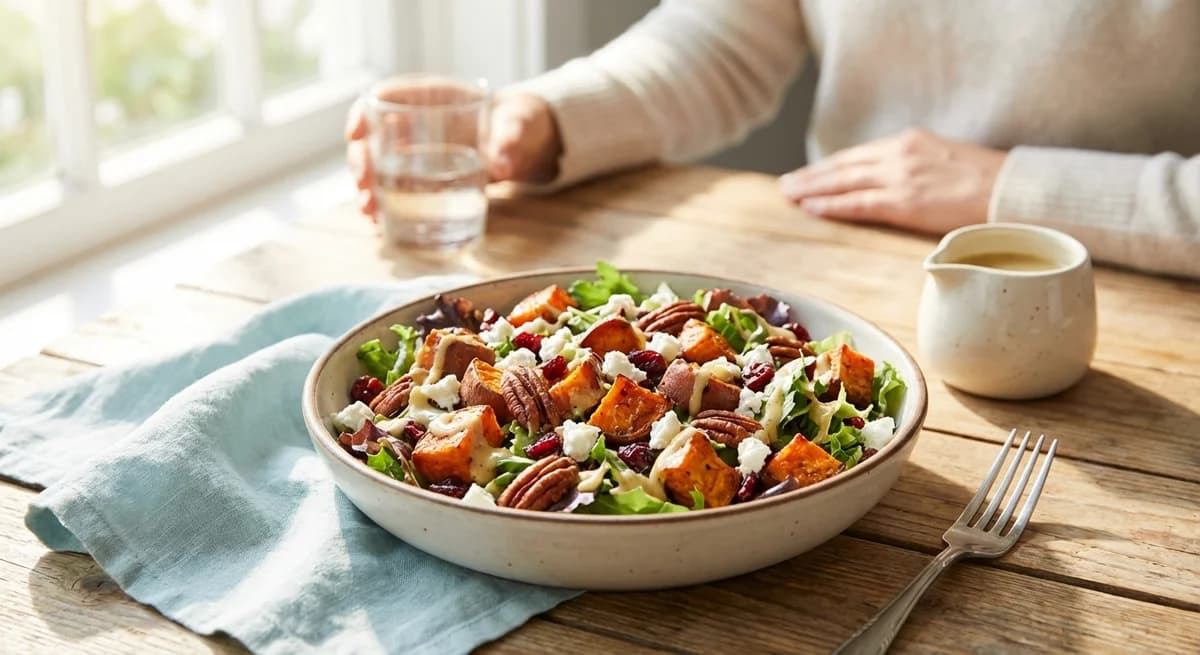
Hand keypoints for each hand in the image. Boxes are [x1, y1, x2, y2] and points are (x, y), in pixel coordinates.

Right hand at [346, 84, 561, 218]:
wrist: (528, 146)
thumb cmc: (521, 125)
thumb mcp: (521, 126)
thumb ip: (513, 138)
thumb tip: (503, 162)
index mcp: (434, 98)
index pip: (386, 96)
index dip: (364, 112)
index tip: (356, 133)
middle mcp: (417, 124)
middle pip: (374, 135)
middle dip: (361, 159)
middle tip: (365, 184)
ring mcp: (418, 153)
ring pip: (378, 165)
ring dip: (367, 187)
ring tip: (369, 211)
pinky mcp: (424, 178)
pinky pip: (394, 188)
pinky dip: (383, 203)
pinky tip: (378, 222)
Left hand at [779, 128, 1006, 234]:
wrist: (1013, 190)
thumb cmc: (987, 182)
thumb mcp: (945, 163)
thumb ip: (917, 168)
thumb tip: (899, 184)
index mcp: (909, 142)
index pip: (859, 156)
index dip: (830, 166)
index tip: (809, 174)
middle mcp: (900, 154)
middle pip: (844, 166)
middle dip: (812, 176)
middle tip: (786, 185)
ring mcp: (901, 176)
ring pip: (844, 183)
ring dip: (812, 190)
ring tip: (789, 196)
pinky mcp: (905, 201)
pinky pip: (858, 204)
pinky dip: (832, 206)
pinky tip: (812, 209)